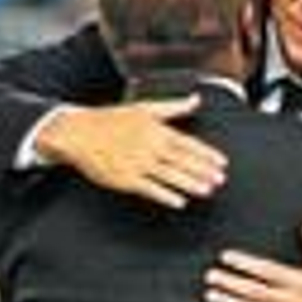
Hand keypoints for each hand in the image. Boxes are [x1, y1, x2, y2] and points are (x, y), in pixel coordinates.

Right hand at [37, 98, 227, 208]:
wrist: (79, 132)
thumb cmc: (112, 120)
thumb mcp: (144, 108)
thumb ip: (173, 107)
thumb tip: (197, 100)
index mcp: (155, 129)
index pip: (187, 143)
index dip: (206, 154)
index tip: (222, 163)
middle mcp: (149, 146)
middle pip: (182, 160)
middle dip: (203, 171)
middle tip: (220, 180)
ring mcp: (137, 163)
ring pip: (169, 175)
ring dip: (190, 184)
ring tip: (207, 191)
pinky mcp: (125, 179)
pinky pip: (150, 189)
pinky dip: (165, 195)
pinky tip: (180, 202)